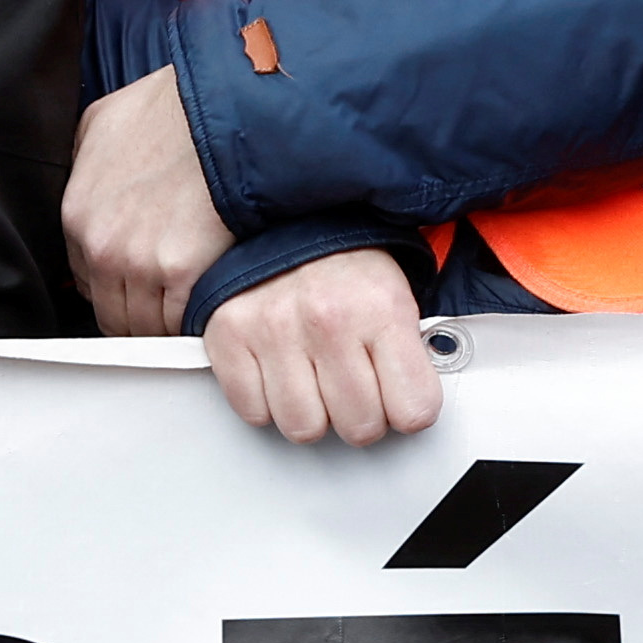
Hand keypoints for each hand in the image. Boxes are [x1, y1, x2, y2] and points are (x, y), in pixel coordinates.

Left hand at [65, 69, 232, 337]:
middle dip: (141, 308)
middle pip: (112, 311)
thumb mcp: (106, 119)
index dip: (119, 283)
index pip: (86, 280)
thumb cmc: (179, 107)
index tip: (143, 279)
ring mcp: (139, 262)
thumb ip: (85, 158)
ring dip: (167, 319)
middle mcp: (100, 244)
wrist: (229, 108)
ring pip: (143, 325)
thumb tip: (87, 176)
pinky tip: (207, 302)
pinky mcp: (181, 273)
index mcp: (78, 213)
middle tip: (172, 298)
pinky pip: (178, 323)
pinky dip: (193, 319)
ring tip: (192, 302)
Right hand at [204, 245, 445, 442]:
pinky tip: (281, 371)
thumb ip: (408, 354)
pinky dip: (267, 401)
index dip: (407, 410)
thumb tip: (413, 407)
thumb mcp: (398, 296)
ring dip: (313, 412)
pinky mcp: (229, 336)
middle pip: (359, 428)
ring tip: (317, 376)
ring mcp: (274, 329)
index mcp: (381, 308)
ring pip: (304, 428)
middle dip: (362, 414)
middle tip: (357, 383)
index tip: (400, 398)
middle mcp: (328, 320)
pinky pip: (254, 412)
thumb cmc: (346, 259)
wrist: (290, 214)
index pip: (412, 410)